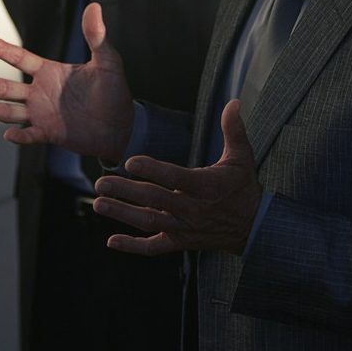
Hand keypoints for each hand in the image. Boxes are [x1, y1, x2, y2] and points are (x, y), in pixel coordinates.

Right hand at [0, 3, 133, 161]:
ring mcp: (42, 114)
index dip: (0, 50)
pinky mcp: (50, 134)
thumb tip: (94, 6)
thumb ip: (97, 37)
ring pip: (10, 111)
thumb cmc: (113, 92)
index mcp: (49, 72)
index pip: (19, 58)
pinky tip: (9, 135)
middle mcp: (40, 93)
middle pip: (5, 87)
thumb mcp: (107, 61)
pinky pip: (30, 135)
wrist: (121, 125)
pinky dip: (20, 136)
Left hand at [92, 100, 261, 255]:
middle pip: (155, 200)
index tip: (129, 162)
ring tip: (98, 204)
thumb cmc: (243, 187)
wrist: (253, 227)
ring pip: (150, 222)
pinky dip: (133, 247)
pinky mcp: (180, 242)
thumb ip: (233, 129)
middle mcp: (193, 209)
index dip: (153, 170)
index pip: (175, 178)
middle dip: (126, 191)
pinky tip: (111, 241)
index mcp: (206, 186)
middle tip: (100, 183)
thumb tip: (234, 102)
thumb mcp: (242, 157)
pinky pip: (154, 247)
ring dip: (122, 214)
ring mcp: (184, 228)